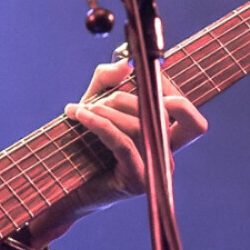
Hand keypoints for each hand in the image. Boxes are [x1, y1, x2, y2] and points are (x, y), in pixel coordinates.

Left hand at [30, 60, 206, 243]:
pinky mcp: (137, 179)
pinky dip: (99, 123)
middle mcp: (167, 152)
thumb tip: (127, 63)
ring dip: (106, 110)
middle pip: (166, 113)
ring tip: (81, 110)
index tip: (132, 74)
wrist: (67, 185)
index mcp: (167, 135)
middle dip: (129, 97)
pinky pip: (122, 142)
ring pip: (140, 125)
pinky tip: (79, 115)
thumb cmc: (85, 143)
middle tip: (100, 98)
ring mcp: (156, 168)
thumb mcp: (96, 102)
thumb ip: (109, 79)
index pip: (182, 105)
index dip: (162, 85)